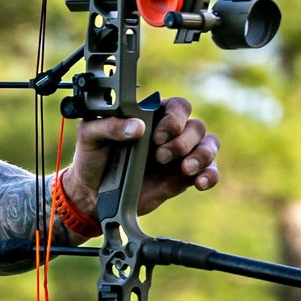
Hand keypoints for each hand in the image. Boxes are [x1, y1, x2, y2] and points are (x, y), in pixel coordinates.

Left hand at [60, 96, 219, 220]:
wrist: (92, 193)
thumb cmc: (92, 157)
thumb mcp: (90, 136)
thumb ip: (109, 126)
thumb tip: (137, 127)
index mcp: (150, 116)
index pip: (178, 107)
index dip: (175, 118)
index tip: (157, 136)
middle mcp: (169, 133)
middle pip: (196, 126)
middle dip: (183, 141)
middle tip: (160, 156)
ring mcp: (179, 155)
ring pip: (208, 146)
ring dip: (202, 155)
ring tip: (185, 168)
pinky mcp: (182, 178)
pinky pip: (209, 171)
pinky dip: (210, 175)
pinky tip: (199, 183)